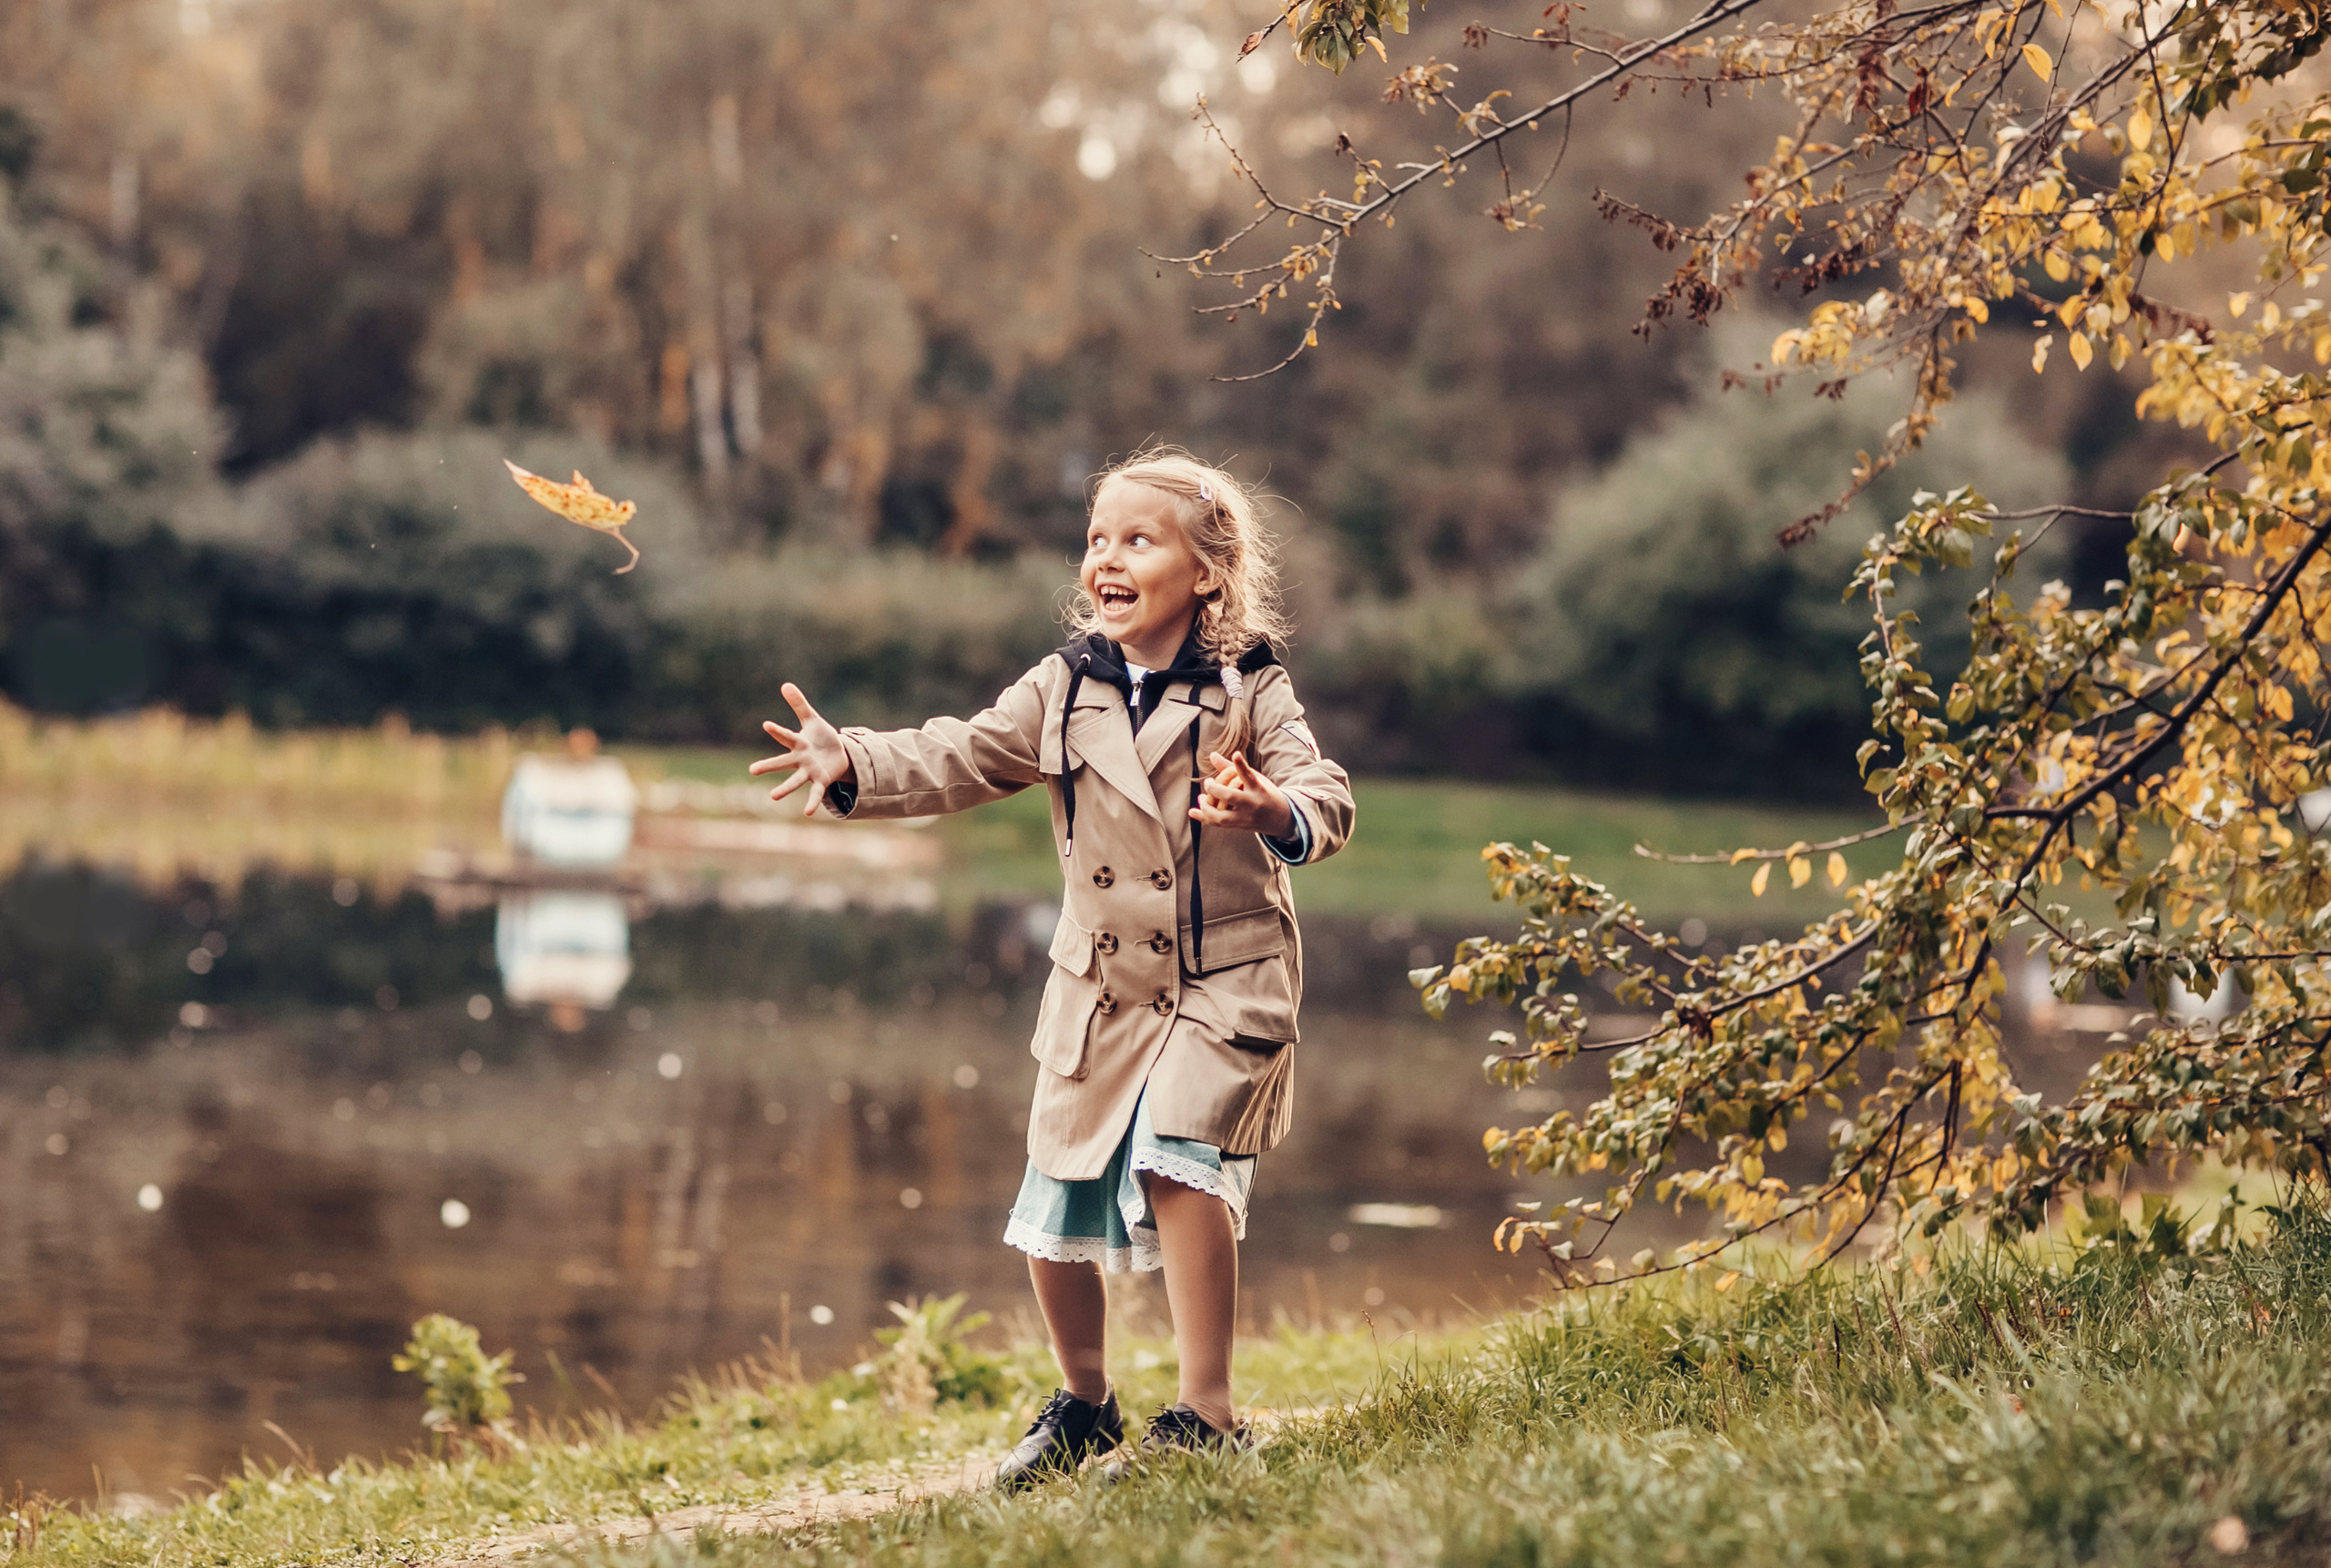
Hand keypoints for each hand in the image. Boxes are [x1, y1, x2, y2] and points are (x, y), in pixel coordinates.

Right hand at [748, 683, 855, 816]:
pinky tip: (807, 812)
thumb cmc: (821, 738)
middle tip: (752, 770)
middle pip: (784, 762)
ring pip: (795, 781)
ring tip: (772, 796)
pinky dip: (811, 802)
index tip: (766, 725)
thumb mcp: (812, 720)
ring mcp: (810, 772)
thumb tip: (785, 684)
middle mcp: (800, 760)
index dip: (778, 731)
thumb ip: (799, 705)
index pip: (787, 736)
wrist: (838, 756)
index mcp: (799, 744)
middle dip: (769, 765)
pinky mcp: (821, 781)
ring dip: (785, 788)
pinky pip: (816, 793)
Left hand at [1191, 750, 1294, 838]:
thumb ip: (1232, 768)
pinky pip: (1218, 824)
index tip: (1236, 754)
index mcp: (1259, 788)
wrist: (1280, 818)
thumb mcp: (1255, 779)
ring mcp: (1245, 817)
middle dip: (1216, 789)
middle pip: (1232, 797)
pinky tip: (1193, 812)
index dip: (1242, 765)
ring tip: (1201, 798)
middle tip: (1208, 782)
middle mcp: (1252, 803)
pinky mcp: (1239, 826)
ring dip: (1207, 807)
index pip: (1250, 775)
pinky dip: (1204, 818)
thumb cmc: (1264, 793)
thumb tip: (1212, 755)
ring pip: (1222, 816)